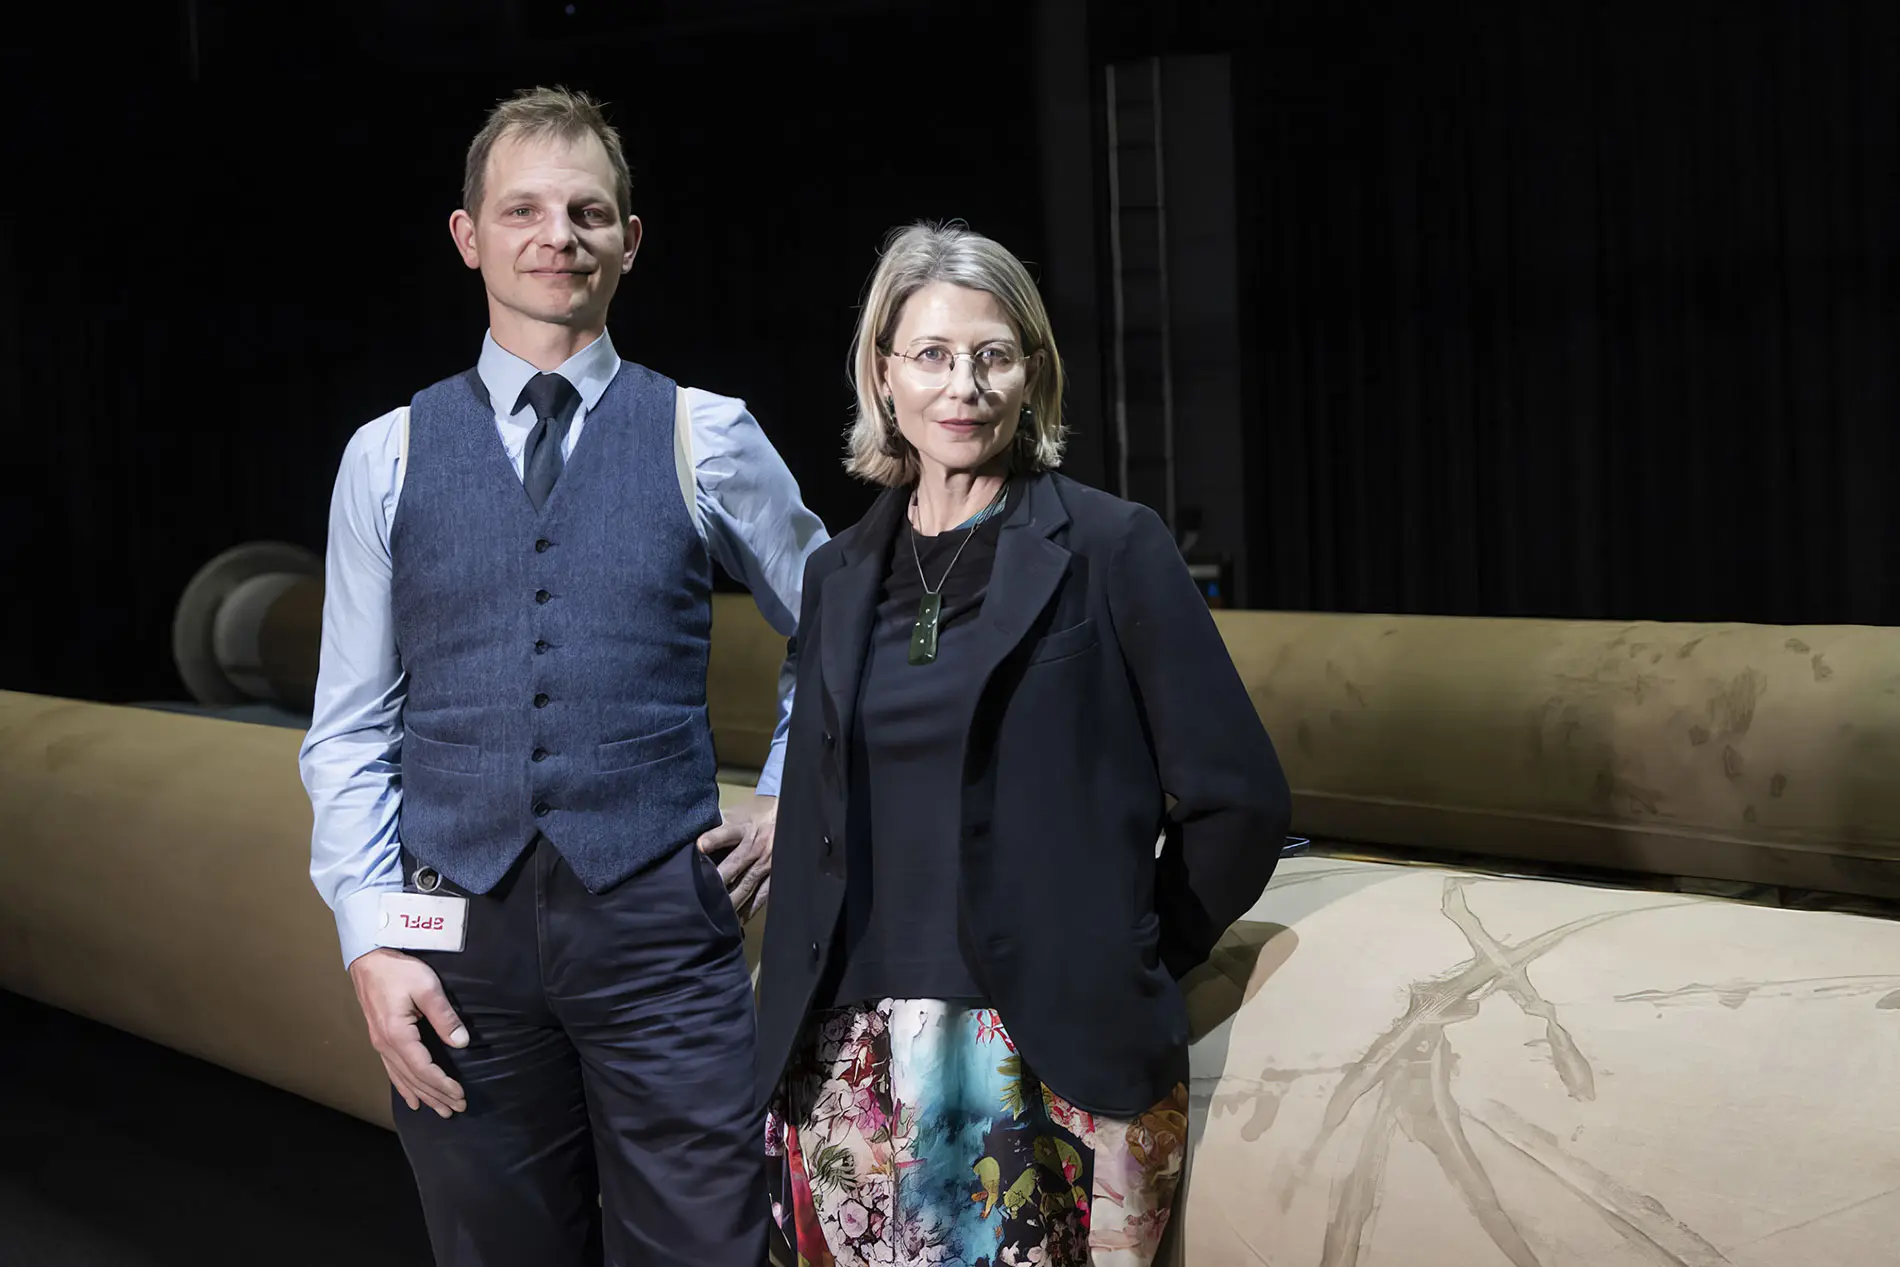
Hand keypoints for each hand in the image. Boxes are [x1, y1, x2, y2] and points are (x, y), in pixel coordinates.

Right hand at [347, 947, 468, 1117]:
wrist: (368, 959)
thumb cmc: (398, 970)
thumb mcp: (427, 987)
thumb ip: (444, 1017)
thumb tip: (462, 1043)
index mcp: (397, 1035)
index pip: (424, 1069)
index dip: (442, 1085)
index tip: (460, 1095)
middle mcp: (386, 1045)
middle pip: (413, 1079)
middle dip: (436, 1096)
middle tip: (457, 1110)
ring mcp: (380, 1044)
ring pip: (403, 1078)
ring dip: (423, 1095)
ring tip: (440, 1111)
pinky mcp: (380, 1039)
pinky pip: (392, 1071)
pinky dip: (404, 1088)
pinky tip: (412, 1099)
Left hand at [696, 794, 776, 921]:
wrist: (787, 823)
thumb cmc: (755, 821)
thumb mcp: (738, 815)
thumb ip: (717, 822)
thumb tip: (691, 830)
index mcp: (744, 830)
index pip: (725, 834)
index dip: (711, 840)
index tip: (698, 848)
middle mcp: (756, 847)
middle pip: (733, 866)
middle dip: (717, 882)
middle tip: (699, 897)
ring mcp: (767, 864)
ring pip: (746, 885)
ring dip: (730, 900)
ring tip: (714, 914)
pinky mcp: (775, 877)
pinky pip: (761, 896)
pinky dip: (749, 909)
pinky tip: (737, 919)